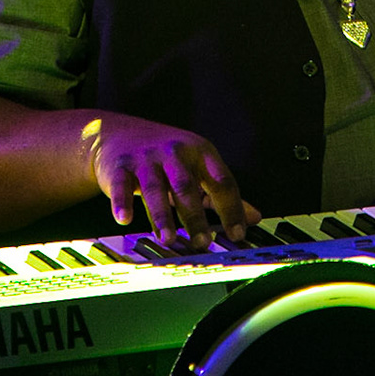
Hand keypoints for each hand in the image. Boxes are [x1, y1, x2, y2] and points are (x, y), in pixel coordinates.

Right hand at [83, 115, 259, 252]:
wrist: (119, 134)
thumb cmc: (166, 157)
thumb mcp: (198, 167)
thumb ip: (223, 193)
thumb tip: (255, 218)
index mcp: (200, 153)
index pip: (222, 181)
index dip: (231, 208)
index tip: (237, 235)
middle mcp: (175, 152)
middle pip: (187, 186)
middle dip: (195, 216)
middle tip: (201, 242)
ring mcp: (146, 158)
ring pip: (155, 188)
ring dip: (161, 215)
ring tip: (168, 239)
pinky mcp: (120, 166)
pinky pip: (120, 186)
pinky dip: (122, 202)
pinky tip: (124, 220)